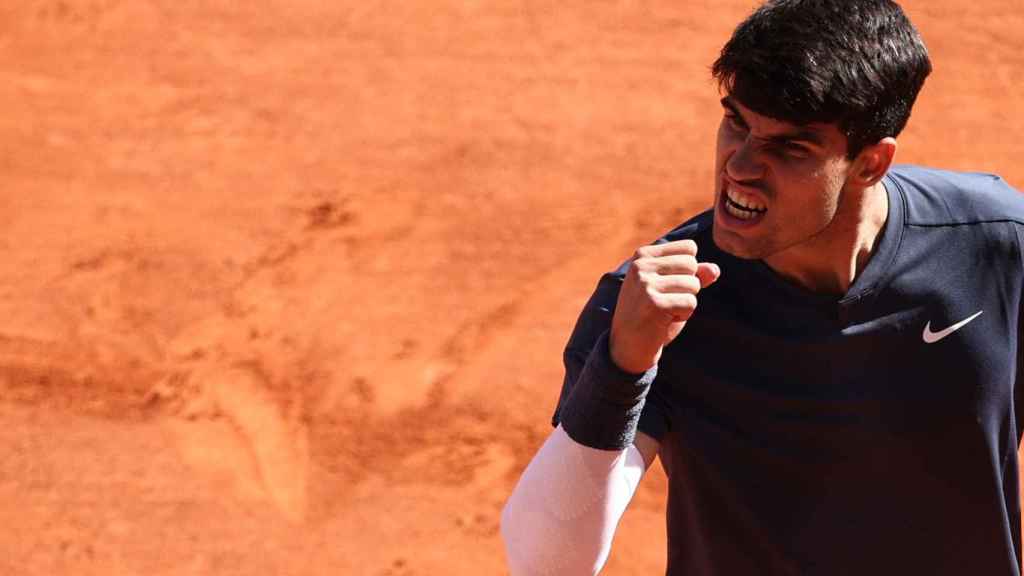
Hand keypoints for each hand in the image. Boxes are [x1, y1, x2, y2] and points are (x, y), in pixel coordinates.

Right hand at [609, 240, 719, 372]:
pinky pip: (691, 302)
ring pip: (693, 284)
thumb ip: (694, 274)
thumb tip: (715, 269)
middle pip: (692, 264)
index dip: (688, 270)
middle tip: (665, 300)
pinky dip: (684, 314)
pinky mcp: (655, 304)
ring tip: (665, 311)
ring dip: (686, 302)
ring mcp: (646, 284)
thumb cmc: (651, 313)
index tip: (667, 285)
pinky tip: (665, 320)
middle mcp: (641, 266)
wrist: (629, 344)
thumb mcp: (671, 287)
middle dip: (688, 286)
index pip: (689, 248)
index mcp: (643, 255)